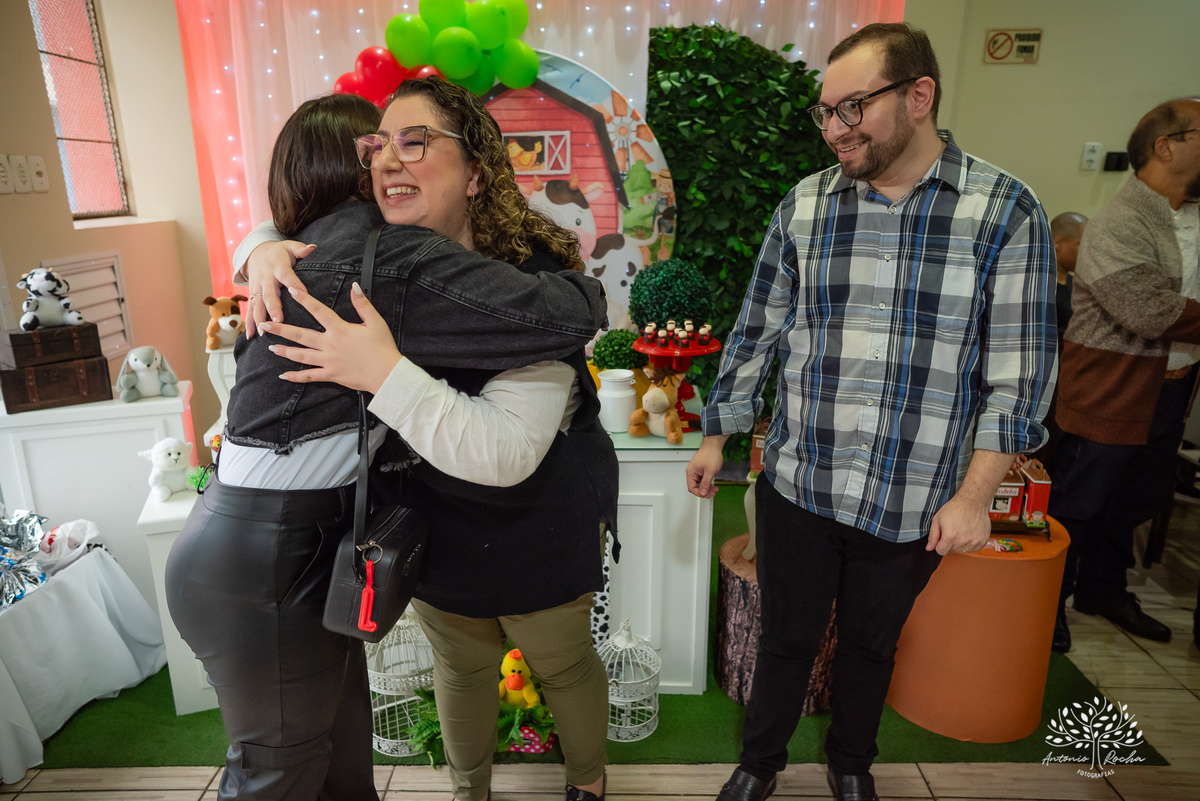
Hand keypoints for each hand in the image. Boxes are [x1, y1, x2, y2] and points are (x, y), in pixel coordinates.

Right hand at [244, 240, 314, 336]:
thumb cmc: (279, 252)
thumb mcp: (289, 246)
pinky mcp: (252, 294)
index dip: (294, 284)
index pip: (287, 276)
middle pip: (269, 295)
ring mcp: (257, 288)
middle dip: (273, 309)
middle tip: (278, 322)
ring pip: (257, 304)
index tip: (300, 294)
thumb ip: (301, 249)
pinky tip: (251, 336)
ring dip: (259, 319)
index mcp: (278, 267)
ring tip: (262, 333)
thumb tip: (313, 247)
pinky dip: (249, 323)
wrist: (256, 252)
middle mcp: (266, 279)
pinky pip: (250, 309)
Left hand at [260, 283, 400, 394]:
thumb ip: (362, 304)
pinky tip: (284, 375)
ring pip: (301, 356)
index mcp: (340, 330)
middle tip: (265, 324)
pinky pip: (310, 377)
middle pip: (301, 335)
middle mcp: (330, 345)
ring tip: (271, 347)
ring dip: (285, 351)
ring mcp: (328, 362)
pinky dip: (296, 377)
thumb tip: (354, 286)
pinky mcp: (331, 375)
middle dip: (281, 329)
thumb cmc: (383, 348)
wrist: (387, 375)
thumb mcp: (376, 322)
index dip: (305, 300)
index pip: (319, 311)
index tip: (291, 291)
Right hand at [685, 436, 726, 498]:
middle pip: (695, 486)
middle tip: (712, 493)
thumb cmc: (710, 454)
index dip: (699, 493)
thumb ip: (705, 483)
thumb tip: (703, 493)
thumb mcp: (709, 471)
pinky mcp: (701, 470)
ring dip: (707, 488)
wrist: (714, 445)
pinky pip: (703, 480)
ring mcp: (697, 471)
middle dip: (704, 491)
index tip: (706, 495)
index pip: (691, 487)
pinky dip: (708, 483)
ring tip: (714, 489)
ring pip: (700, 484)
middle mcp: (692, 472)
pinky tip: (713, 485)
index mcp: (691, 472)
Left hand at [926, 493, 991, 554]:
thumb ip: (933, 536)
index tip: (942, 537)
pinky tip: (969, 532)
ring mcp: (974, 542)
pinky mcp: (982, 541)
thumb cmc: (955, 508)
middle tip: (953, 530)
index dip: (939, 544)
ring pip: (962, 551)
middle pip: (951, 551)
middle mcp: (963, 541)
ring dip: (960, 544)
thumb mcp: (937, 519)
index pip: (941, 551)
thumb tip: (929, 548)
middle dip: (949, 543)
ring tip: (961, 530)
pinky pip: (973, 549)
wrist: (973, 502)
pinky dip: (970, 543)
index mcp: (950, 536)